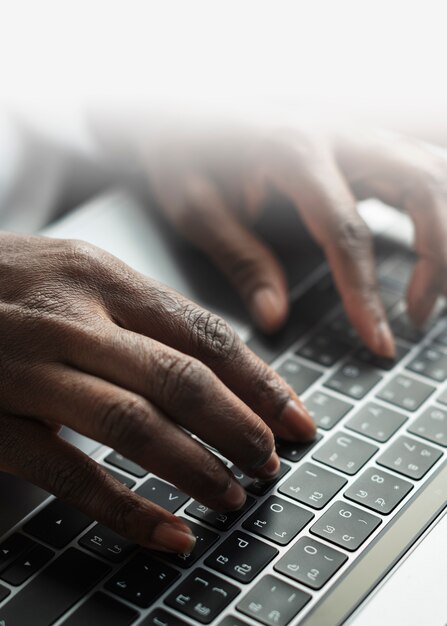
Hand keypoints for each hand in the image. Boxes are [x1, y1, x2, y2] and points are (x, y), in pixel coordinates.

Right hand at [0, 232, 313, 551]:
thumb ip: (143, 315)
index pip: (203, 334)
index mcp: (103, 278)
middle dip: (239, 427)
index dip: (259, 381)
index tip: (295, 417)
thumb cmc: (11, 283)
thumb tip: (220, 366)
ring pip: (133, 424)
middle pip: (179, 380)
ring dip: (195, 467)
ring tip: (233, 493)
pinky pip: (71, 474)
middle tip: (271, 461)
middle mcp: (71, 320)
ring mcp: (30, 372)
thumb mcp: (80, 275)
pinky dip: (126, 510)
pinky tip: (168, 532)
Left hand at [145, 125, 446, 356]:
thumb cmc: (184, 151)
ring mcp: (355, 134)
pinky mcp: (361, 144)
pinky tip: (428, 248)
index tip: (378, 339)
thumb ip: (241, 259)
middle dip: (438, 256)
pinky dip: (438, 211)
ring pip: (434, 173)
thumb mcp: (196, 208)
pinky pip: (421, 171)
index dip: (366, 292)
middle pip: (423, 186)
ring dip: (445, 234)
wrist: (184, 105)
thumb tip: (275, 315)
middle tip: (416, 315)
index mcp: (292, 150)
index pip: (347, 231)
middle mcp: (338, 134)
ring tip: (424, 293)